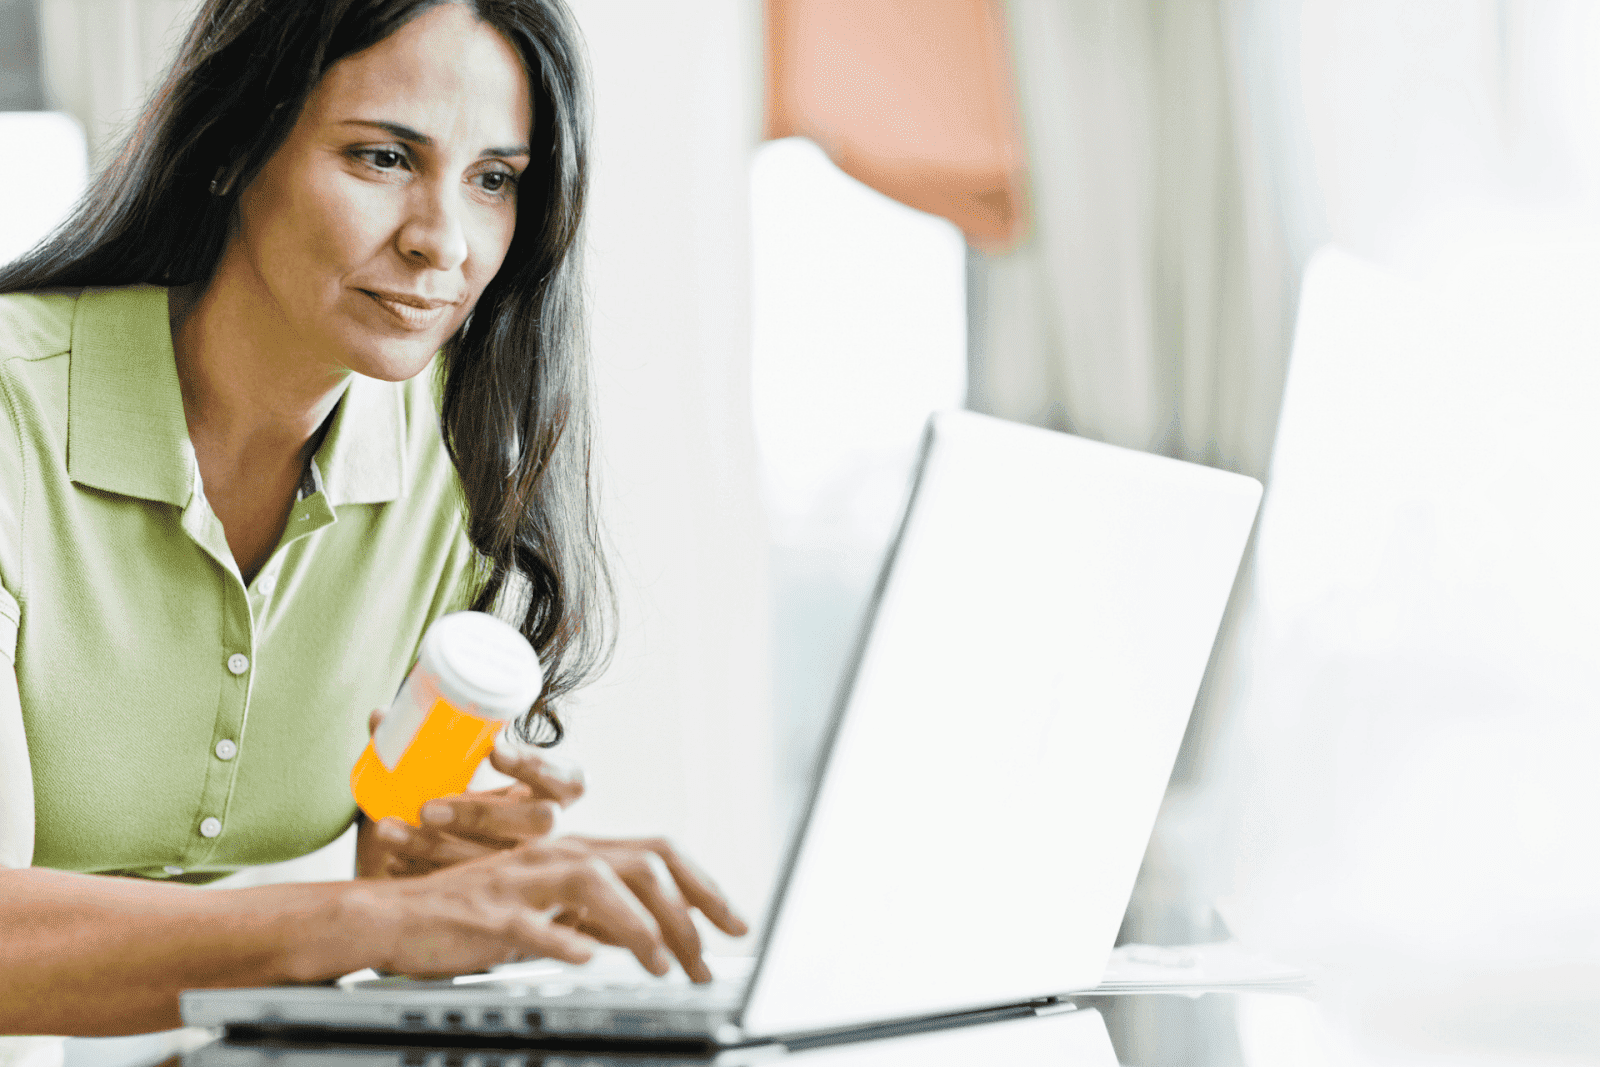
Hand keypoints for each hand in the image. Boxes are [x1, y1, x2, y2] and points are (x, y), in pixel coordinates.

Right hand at [349, 840, 681, 979]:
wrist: (393, 917)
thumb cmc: (473, 917)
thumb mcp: (547, 911)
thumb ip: (599, 915)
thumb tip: (657, 933)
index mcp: (575, 854)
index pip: (658, 854)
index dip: (704, 885)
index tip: (736, 924)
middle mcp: (556, 857)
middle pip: (641, 864)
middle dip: (686, 912)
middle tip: (707, 962)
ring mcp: (522, 883)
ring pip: (594, 884)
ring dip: (637, 926)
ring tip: (661, 966)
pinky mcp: (489, 913)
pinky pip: (532, 925)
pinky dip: (564, 940)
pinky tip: (587, 961)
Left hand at [356, 710, 583, 878]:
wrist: (458, 852)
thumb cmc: (465, 798)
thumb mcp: (458, 771)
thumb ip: (424, 743)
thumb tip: (380, 717)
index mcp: (554, 793)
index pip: (572, 781)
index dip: (540, 767)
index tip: (493, 752)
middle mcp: (547, 832)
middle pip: (540, 823)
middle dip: (482, 814)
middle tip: (427, 807)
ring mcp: (525, 866)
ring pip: (493, 863)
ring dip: (436, 847)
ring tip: (389, 831)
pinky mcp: (495, 895)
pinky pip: (466, 890)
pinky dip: (423, 873)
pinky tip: (393, 863)